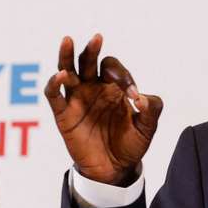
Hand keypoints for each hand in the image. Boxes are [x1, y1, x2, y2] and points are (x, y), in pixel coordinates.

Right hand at [44, 34, 162, 186]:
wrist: (114, 170)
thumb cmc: (130, 145)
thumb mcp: (147, 128)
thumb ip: (152, 110)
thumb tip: (142, 98)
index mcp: (113, 87)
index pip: (114, 69)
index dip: (124, 77)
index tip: (133, 96)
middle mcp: (93, 88)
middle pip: (88, 61)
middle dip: (92, 50)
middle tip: (97, 38)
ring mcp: (77, 99)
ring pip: (67, 70)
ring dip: (67, 55)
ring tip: (68, 41)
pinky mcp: (63, 114)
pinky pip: (54, 95)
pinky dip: (55, 83)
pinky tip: (62, 75)